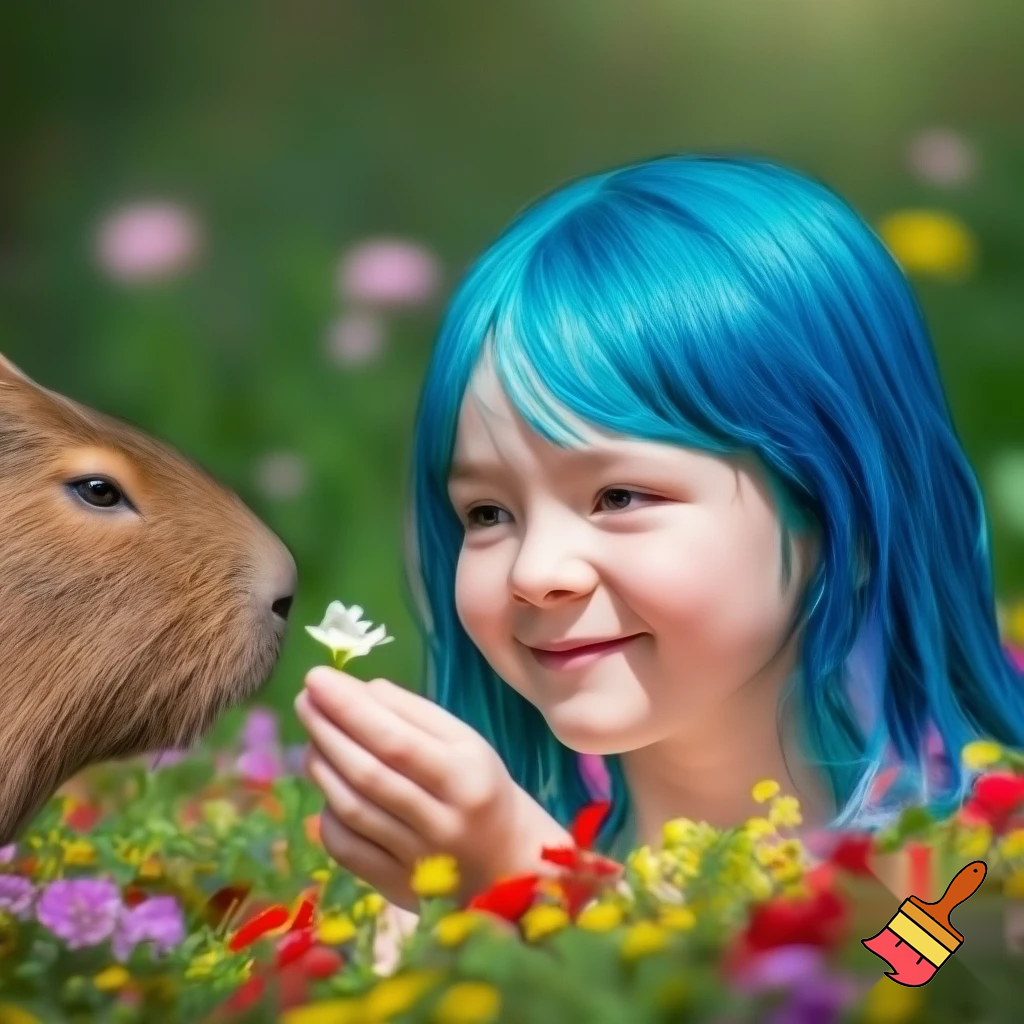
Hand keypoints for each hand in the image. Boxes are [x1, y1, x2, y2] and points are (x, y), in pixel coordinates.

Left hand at [294, 667, 571, 910]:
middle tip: (305, 700)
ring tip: (313, 737)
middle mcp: (441, 821)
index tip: (317, 678)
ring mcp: (417, 860)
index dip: (350, 708)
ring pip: (353, 810)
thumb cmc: (481, 788)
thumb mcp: (466, 742)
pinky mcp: (396, 887)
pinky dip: (328, 814)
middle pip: (369, 774)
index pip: (396, 739)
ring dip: (322, 767)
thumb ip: (414, 714)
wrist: (508, 863)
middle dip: (328, 731)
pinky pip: (347, 849)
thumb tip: (360, 691)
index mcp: (465, 776)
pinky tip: (327, 788)